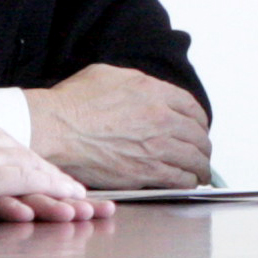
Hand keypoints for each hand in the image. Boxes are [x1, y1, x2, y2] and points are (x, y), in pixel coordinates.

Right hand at [0, 104, 109, 222]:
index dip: (24, 165)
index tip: (42, 178)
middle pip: (20, 154)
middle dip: (49, 178)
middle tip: (77, 194)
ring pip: (30, 167)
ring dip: (58, 188)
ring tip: (82, 203)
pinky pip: (28, 179)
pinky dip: (53, 189)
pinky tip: (70, 199)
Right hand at [26, 65, 213, 189]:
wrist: (54, 129)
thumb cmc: (72, 103)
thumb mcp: (108, 75)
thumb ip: (136, 83)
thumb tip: (147, 90)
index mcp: (153, 92)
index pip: (192, 108)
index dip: (199, 121)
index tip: (198, 128)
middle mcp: (161, 118)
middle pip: (198, 135)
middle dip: (202, 145)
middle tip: (201, 152)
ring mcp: (155, 147)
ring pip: (194, 158)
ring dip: (201, 166)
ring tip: (200, 171)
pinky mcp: (145, 172)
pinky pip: (180, 179)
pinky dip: (188, 181)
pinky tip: (187, 182)